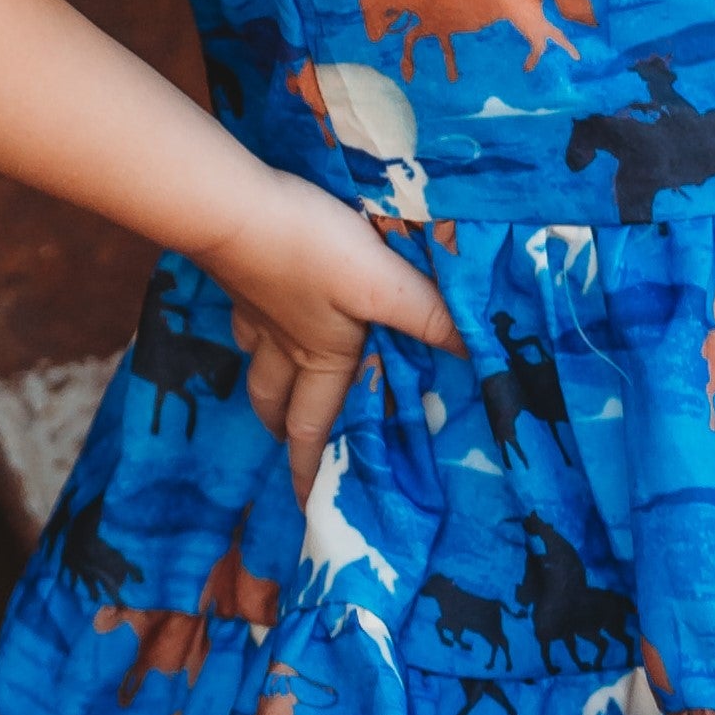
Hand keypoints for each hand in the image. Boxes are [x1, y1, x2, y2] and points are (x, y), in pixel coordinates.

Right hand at [191, 166, 459, 496]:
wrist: (232, 208)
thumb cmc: (310, 250)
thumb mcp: (381, 284)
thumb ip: (429, 316)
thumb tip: (482, 355)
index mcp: (321, 357)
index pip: (314, 428)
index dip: (309, 471)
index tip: (306, 506)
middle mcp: (285, 346)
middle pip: (278, 404)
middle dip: (287, 433)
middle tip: (292, 448)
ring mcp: (256, 313)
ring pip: (260, 366)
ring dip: (269, 390)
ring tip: (276, 398)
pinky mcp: (240, 278)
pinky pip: (246, 321)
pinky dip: (255, 334)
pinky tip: (262, 317)